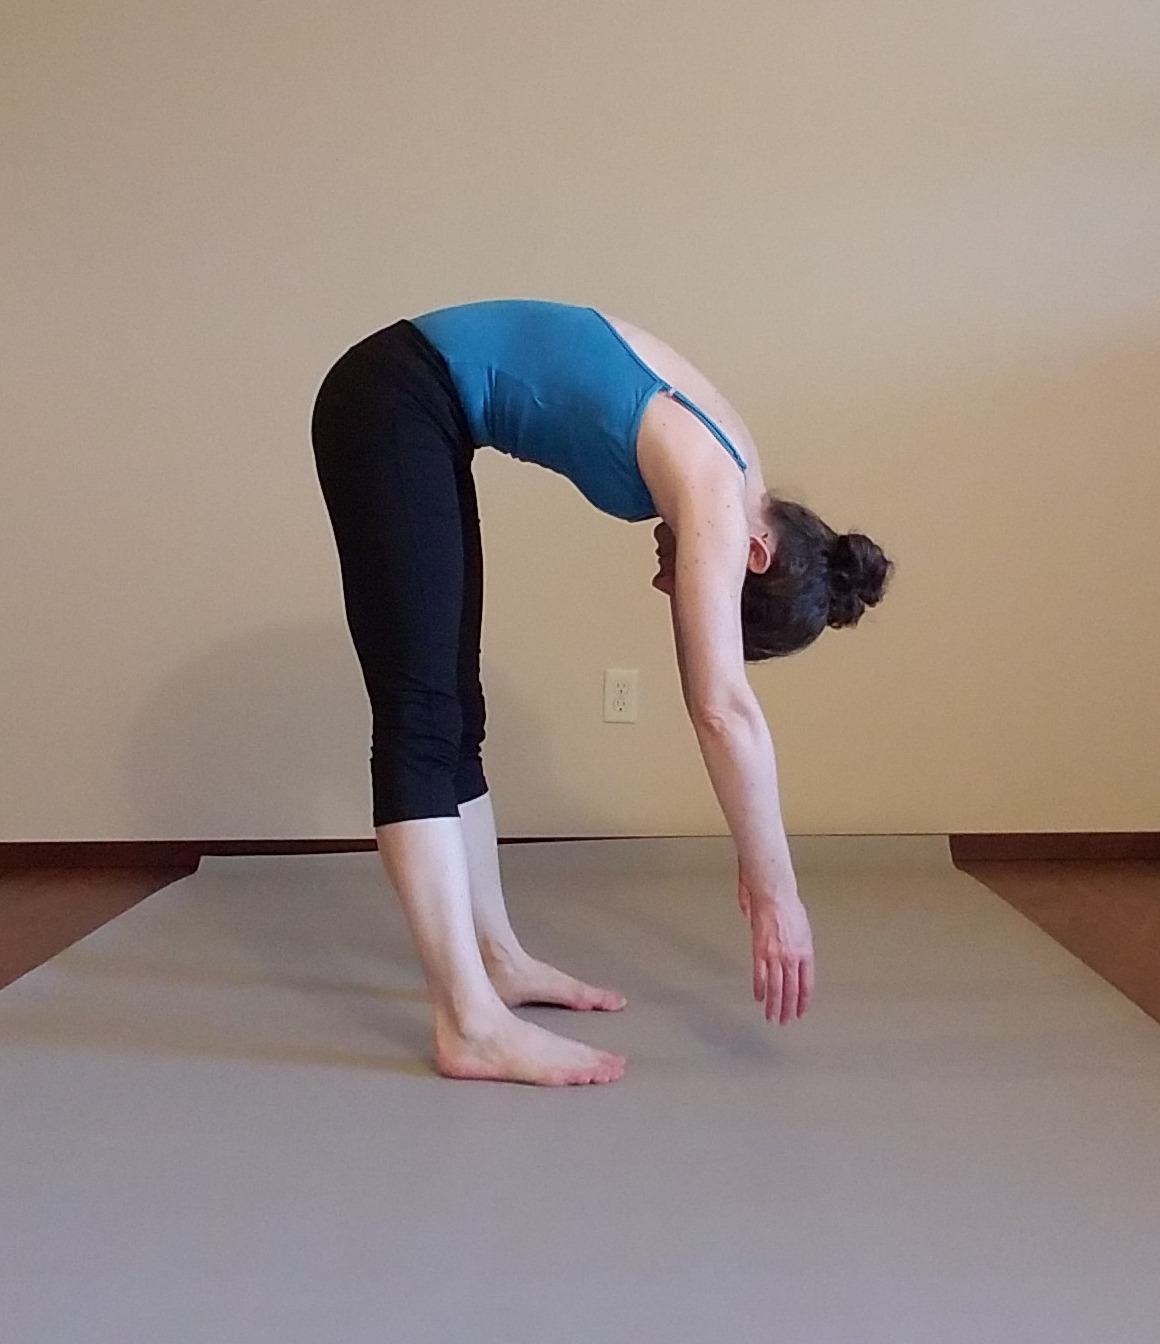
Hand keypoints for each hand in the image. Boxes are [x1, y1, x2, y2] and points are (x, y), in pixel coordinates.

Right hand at [739, 872, 814, 1023]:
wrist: (774, 894)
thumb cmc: (789, 905)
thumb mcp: (804, 928)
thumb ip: (800, 946)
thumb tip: (794, 955)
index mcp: (806, 952)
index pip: (807, 984)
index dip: (804, 1001)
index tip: (801, 1012)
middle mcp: (792, 958)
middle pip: (792, 990)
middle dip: (789, 1009)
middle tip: (786, 1022)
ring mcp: (776, 956)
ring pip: (777, 988)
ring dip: (775, 1005)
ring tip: (772, 1018)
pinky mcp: (760, 952)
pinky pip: (760, 975)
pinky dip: (760, 989)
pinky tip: (760, 999)